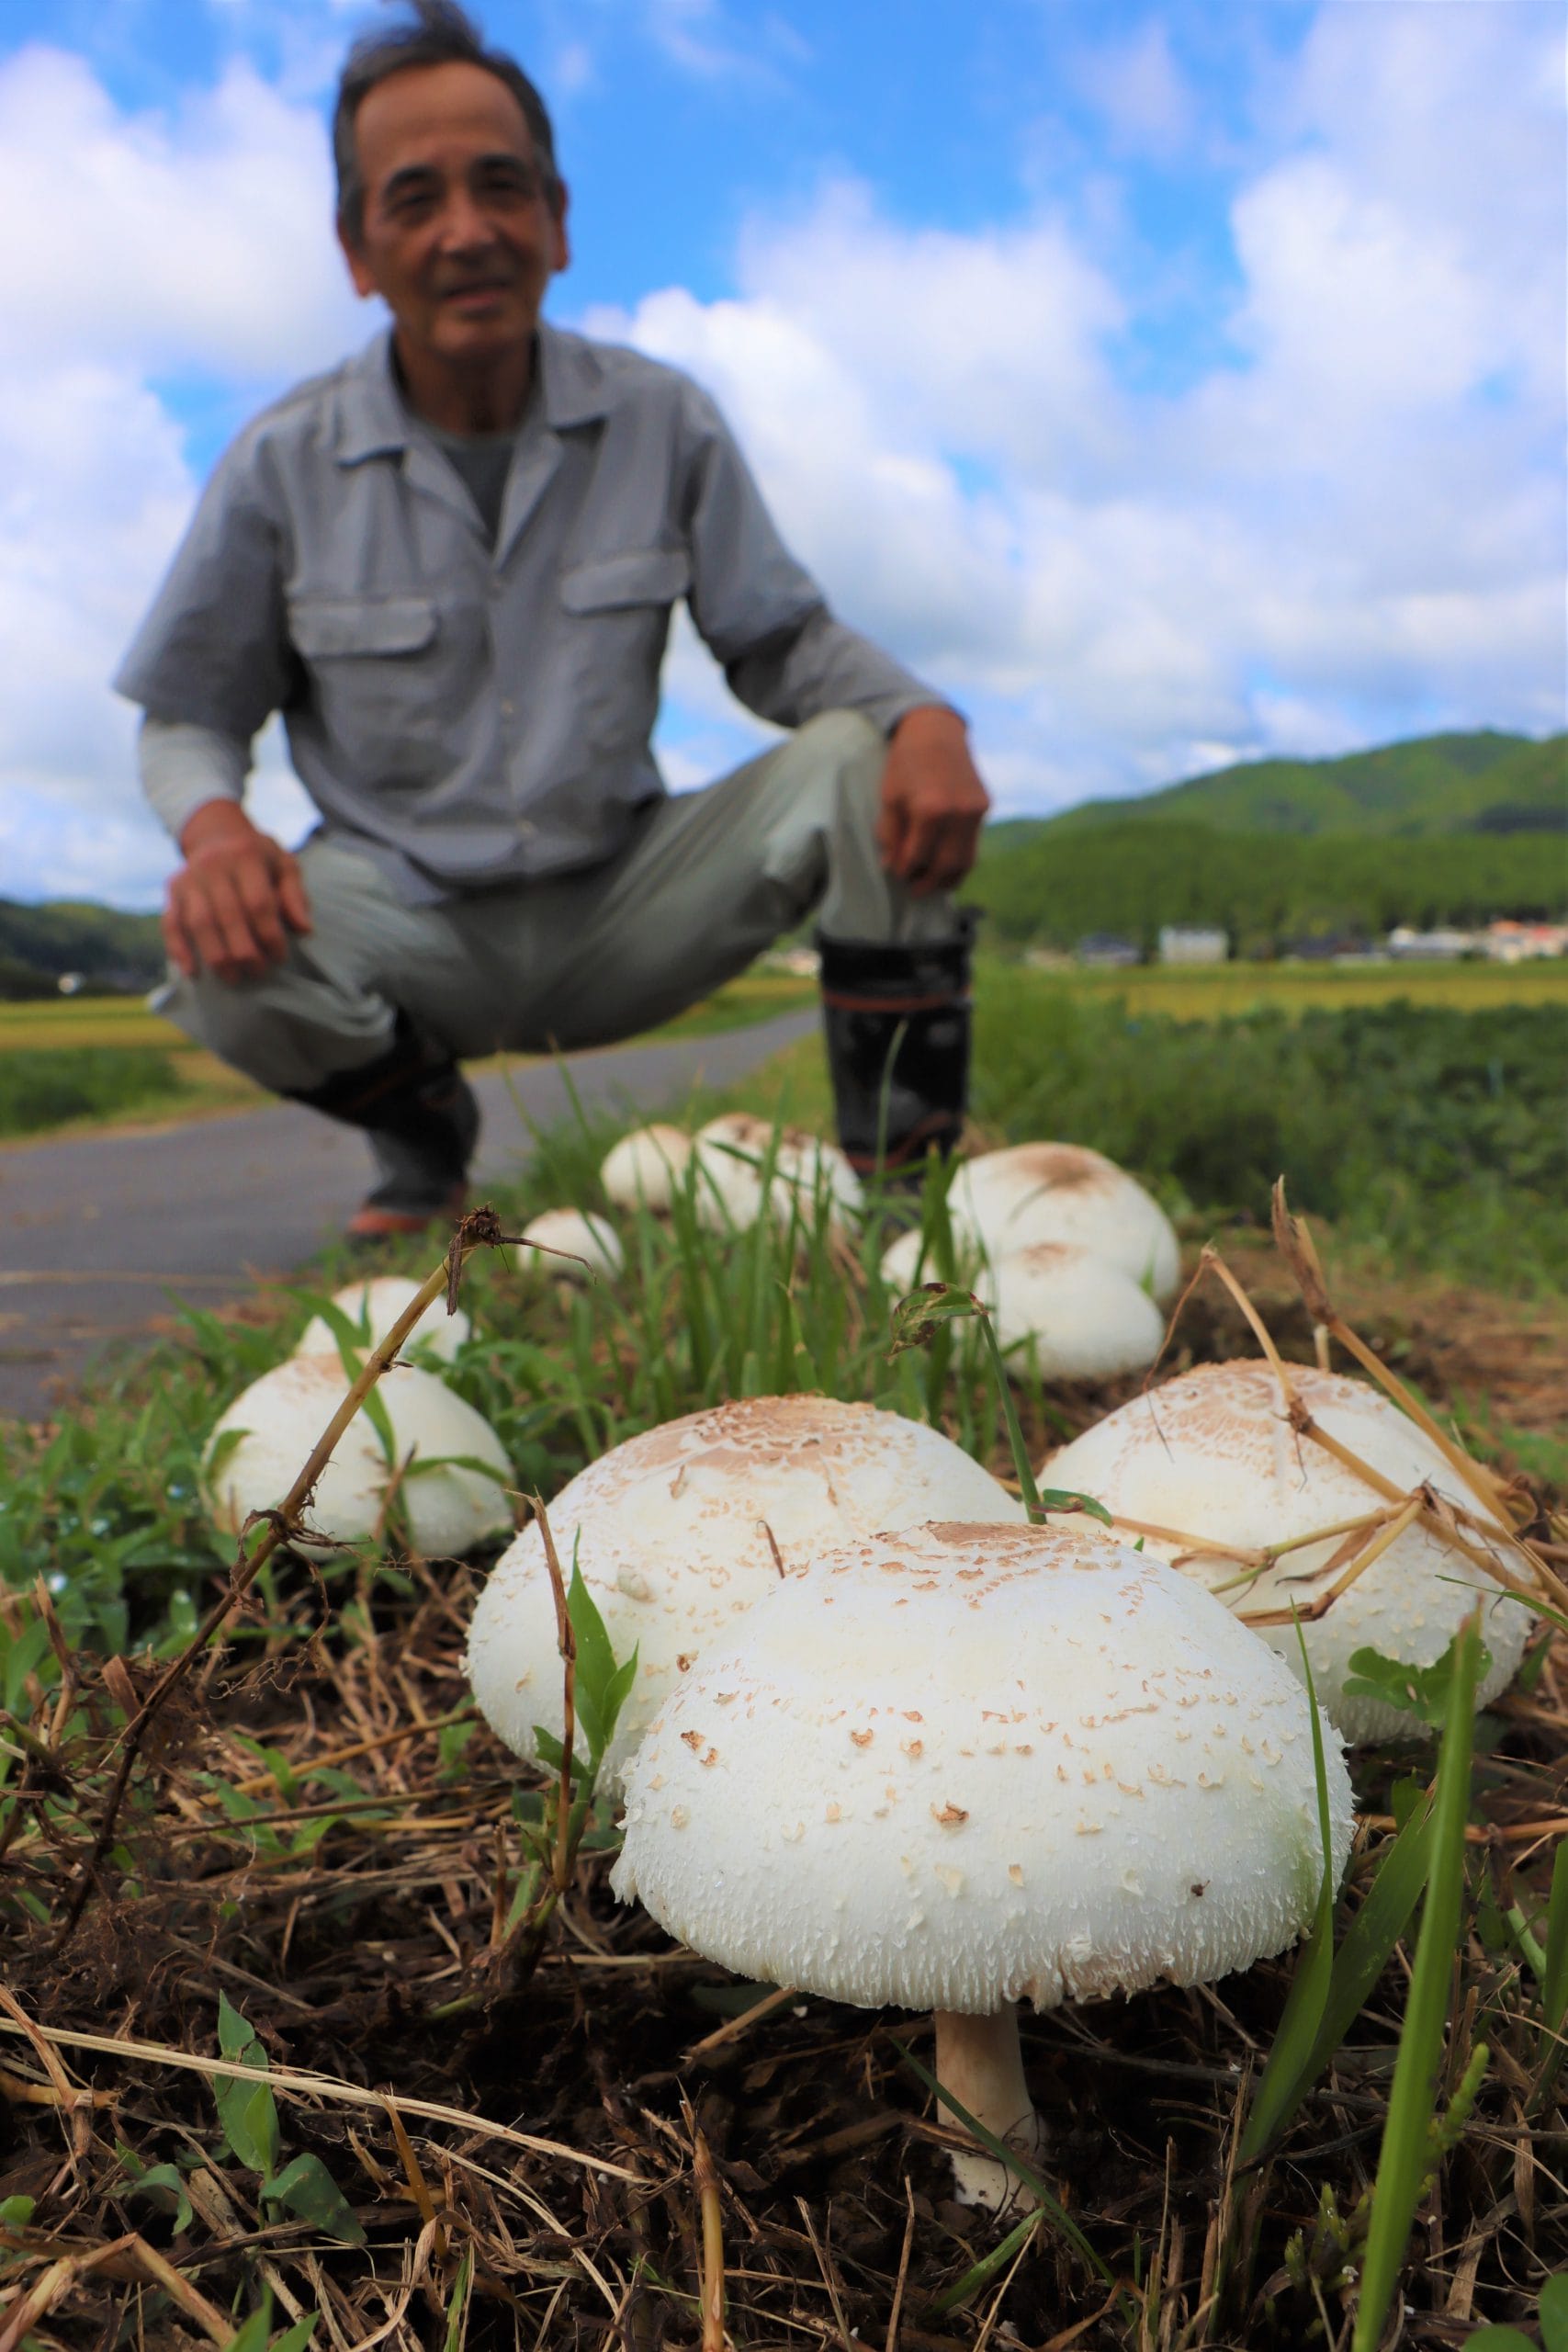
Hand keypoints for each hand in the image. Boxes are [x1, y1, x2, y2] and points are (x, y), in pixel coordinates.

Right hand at [164, 801, 312, 983]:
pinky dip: (179, 949)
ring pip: (199, 923)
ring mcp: (189, 878)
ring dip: (216, 956)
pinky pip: (171, 923)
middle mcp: (212, 865)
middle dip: (244, 951)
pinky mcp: (172, 890)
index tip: (279, 957)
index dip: (269, 935)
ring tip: (233, 977)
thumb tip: (304, 929)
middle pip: (228, 916)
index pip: (258, 903)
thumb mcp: (283, 864)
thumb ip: (294, 895)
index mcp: (244, 856)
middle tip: (257, 972)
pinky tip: (192, 972)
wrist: (216, 833)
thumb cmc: (257, 855)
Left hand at [875, 705, 989, 896]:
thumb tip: (892, 866)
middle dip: (928, 883)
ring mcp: (975, 810)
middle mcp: (958, 813)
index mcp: (930, 810)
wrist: (935, 730)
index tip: (897, 874)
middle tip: (914, 890)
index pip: (917, 857)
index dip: (904, 871)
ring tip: (934, 885)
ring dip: (950, 878)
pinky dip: (960, 859)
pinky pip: (973, 843)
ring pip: (967, 860)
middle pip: (946, 866)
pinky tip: (946, 865)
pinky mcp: (984, 806)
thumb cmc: (906, 763)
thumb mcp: (889, 798)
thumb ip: (891, 835)